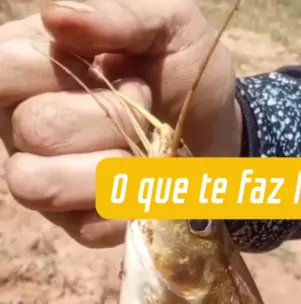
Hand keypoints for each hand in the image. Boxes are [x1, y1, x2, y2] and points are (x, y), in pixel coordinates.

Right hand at [0, 0, 241, 247]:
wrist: (221, 129)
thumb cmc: (181, 68)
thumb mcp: (165, 22)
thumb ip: (116, 13)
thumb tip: (56, 17)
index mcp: (30, 65)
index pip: (2, 70)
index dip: (48, 73)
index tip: (102, 67)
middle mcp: (22, 124)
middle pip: (34, 130)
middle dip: (108, 120)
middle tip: (144, 104)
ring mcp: (45, 178)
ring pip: (38, 185)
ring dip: (109, 171)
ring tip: (145, 152)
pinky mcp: (75, 223)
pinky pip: (84, 226)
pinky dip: (128, 207)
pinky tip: (149, 185)